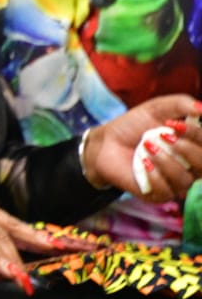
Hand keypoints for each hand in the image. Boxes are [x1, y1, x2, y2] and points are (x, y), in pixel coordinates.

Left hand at [81, 95, 201, 202]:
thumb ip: (181, 104)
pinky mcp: (158, 194)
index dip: (197, 135)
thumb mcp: (157, 109)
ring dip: (165, 160)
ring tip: (147, 146)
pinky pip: (165, 190)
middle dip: (187, 149)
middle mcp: (189, 167)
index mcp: (193, 147)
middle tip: (163, 136)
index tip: (175, 124)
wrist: (105, 142)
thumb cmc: (134, 126)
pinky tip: (142, 162)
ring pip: (184, 179)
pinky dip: (154, 174)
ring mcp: (174, 182)